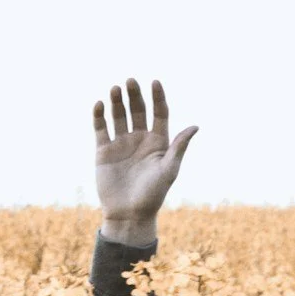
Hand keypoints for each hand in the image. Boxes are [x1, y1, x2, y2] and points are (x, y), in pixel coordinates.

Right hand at [92, 77, 197, 247]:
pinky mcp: (104, 151)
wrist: (128, 214)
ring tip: (116, 88)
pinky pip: (101, 129)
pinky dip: (99, 116)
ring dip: (117, 101)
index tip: (155, 82)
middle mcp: (140, 139)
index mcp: (158, 142)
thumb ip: (179, 147)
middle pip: (138, 110)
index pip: (159, 113)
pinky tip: (100, 104)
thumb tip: (196, 126)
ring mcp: (121, 144)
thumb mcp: (169, 169)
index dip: (158, 97)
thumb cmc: (153, 194)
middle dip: (134, 95)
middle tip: (130, 81)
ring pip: (119, 116)